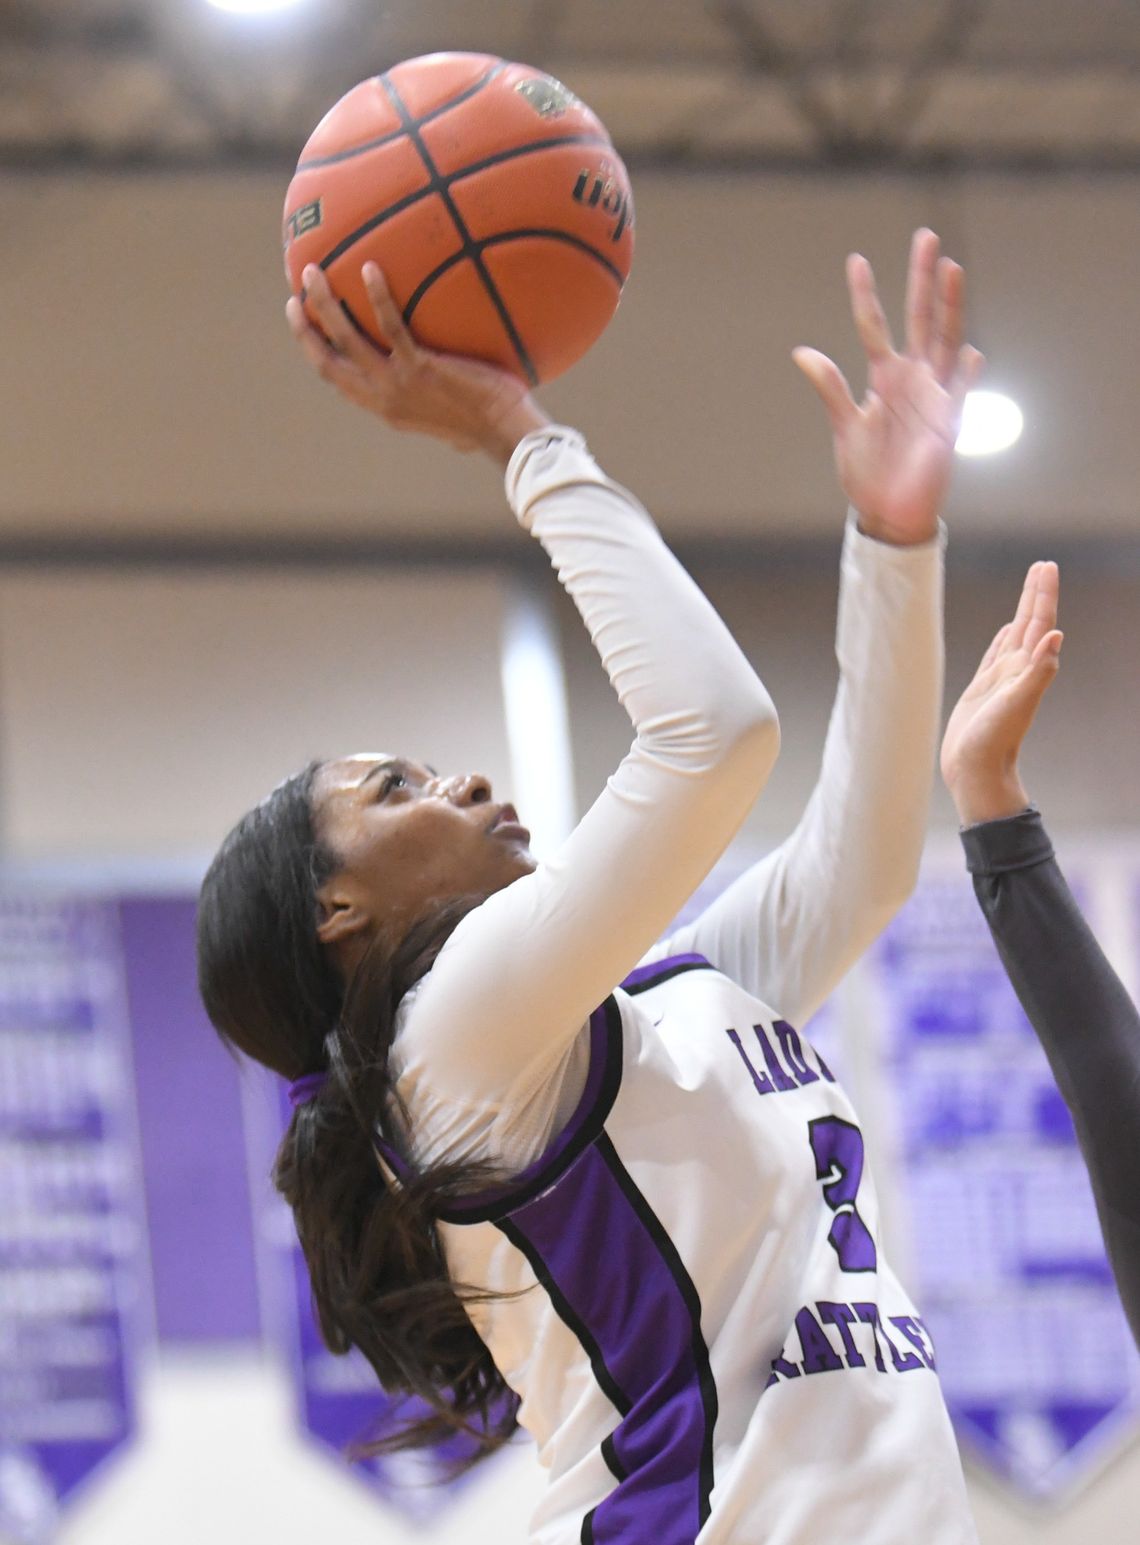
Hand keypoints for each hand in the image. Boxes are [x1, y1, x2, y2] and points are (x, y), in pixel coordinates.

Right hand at [286, 263, 550, 462]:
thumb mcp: (450, 410)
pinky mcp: (420, 369)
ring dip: (324, 304)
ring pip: (346, 340)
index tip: (304, 325)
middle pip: (328, 362)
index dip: (315, 351)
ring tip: (313, 271)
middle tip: (294, 297)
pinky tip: (372, 268)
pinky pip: (392, 326)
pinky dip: (377, 297)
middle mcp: (383, 398)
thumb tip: (445, 369)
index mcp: (385, 407)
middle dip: (304, 330)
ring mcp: (399, 384)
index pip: (339, 379)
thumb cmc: (490, 421)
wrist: (504, 431)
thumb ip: (436, 390)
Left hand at [794, 228, 983, 544]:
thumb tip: (801, 351)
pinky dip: (965, 374)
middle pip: (921, 318)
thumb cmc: (867, 471)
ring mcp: (935, 395)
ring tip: (951, 268)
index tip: (856, 260)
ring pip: (946, 340)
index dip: (866, 294)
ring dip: (949, 307)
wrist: (889, 510)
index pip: (874, 326)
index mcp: (885, 376)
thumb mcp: (845, 425)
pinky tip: (970, 353)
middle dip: (923, 279)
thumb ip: (830, 388)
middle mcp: (913, 378)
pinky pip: (961, 393)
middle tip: (926, 236)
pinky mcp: (949, 422)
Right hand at [940, 561, 1062, 825]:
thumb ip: (1039, 672)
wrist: (976, 772)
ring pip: (1016, 635)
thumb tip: (1057, 636)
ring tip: (1029, 589)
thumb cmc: (993, 741)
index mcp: (1028, 669)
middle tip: (1042, 565)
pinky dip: (1003, 638)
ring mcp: (1002, 679)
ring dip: (1023, 611)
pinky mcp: (983, 689)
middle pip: (1031, 623)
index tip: (1046, 566)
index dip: (1043, 595)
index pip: (1040, 623)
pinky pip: (996, 655)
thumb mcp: (1017, 704)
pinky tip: (1007, 630)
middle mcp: (1018, 670)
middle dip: (1036, 593)